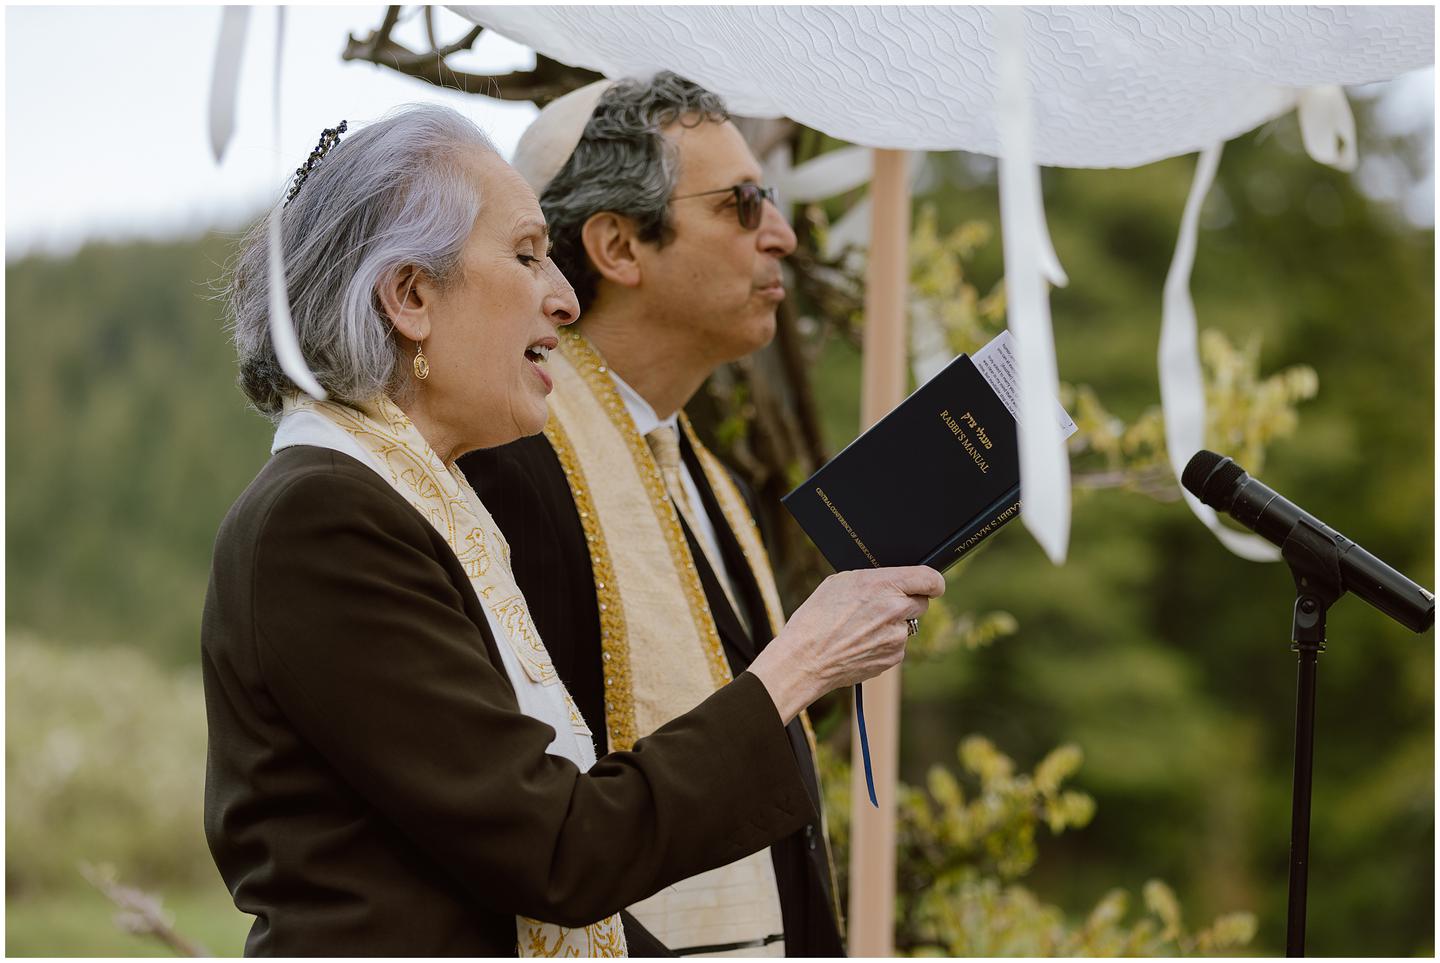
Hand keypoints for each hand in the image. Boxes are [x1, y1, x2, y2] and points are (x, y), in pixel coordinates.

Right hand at [748, 566, 945, 722]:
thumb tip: (892, 582)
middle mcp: (895, 609)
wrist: (806, 659)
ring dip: (892, 625)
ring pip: (907, 626)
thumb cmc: (816, 617)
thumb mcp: (841, 583)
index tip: (931, 586)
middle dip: (907, 603)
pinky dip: (884, 644)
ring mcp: (897, 636)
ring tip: (861, 629)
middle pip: (922, 603)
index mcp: (883, 584)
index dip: (933, 582)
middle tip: (883, 607)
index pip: (930, 579)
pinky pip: (897, 645)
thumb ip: (874, 580)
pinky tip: (861, 643)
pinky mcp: (894, 657)